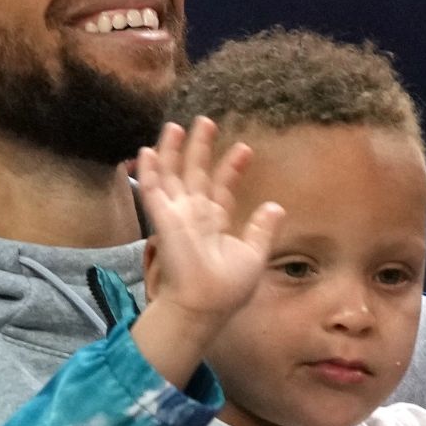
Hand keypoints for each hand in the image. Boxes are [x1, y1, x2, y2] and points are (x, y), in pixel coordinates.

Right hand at [138, 118, 284, 322]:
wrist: (206, 304)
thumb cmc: (228, 288)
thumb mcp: (254, 254)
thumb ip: (262, 228)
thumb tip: (277, 205)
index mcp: (214, 223)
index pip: (222, 187)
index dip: (232, 167)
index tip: (245, 148)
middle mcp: (194, 215)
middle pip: (195, 174)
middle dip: (200, 148)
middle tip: (207, 121)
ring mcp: (177, 215)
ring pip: (172, 175)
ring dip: (172, 151)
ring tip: (176, 125)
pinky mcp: (163, 218)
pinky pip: (153, 189)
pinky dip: (150, 170)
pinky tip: (148, 150)